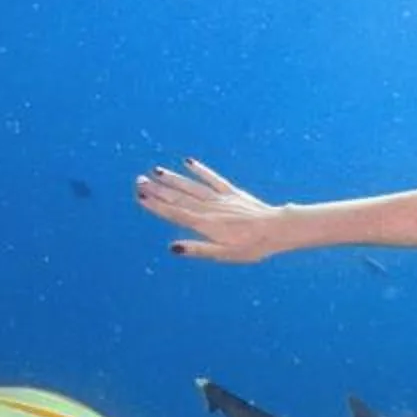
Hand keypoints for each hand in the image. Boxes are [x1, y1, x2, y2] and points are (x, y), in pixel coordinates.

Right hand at [135, 159, 288, 263]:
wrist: (278, 229)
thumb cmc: (252, 246)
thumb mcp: (224, 255)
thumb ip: (198, 250)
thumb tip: (173, 248)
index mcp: (206, 225)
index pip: (175, 213)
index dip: (156, 205)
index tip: (140, 196)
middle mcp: (210, 208)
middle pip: (179, 198)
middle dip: (158, 189)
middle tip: (138, 181)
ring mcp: (221, 198)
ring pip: (192, 186)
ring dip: (173, 179)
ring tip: (156, 171)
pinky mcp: (233, 192)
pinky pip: (213, 179)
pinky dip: (200, 170)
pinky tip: (188, 162)